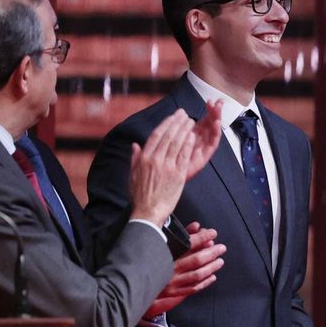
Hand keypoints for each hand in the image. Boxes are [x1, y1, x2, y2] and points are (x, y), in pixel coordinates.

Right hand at [127, 100, 223, 224]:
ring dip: (184, 130)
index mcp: (144, 158)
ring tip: (190, 121)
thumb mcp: (132, 175)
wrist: (148, 212)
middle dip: (177, 123)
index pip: (155, 135)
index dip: (165, 124)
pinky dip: (188, 144)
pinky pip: (184, 156)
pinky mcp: (177, 175)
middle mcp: (155, 160)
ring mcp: (167, 167)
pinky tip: (193, 136)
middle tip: (184, 114)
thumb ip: (135, 158)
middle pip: (168, 136)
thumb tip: (135, 145)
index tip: (172, 117)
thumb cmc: (140, 196)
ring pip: (177, 143)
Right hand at [142, 223, 225, 319]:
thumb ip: (176, 236)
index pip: (186, 244)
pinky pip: (192, 289)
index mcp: (163, 256)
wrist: (130, 288)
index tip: (212, 232)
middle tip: (221, 247)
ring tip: (220, 261)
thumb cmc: (143, 264)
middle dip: (211, 253)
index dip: (201, 238)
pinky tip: (212, 277)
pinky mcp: (172, 294)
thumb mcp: (156, 247)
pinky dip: (204, 283)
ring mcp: (171, 284)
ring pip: (196, 275)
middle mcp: (168, 270)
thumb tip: (195, 227)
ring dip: (211, 267)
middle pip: (195, 260)